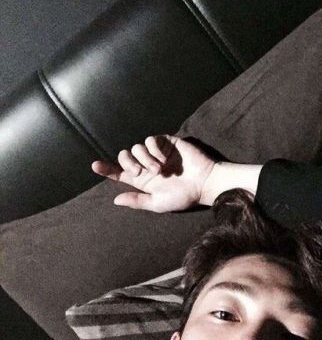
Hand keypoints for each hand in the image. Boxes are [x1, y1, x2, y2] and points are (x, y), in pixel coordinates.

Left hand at [91, 135, 215, 211]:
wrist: (203, 183)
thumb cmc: (183, 196)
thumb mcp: (158, 203)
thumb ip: (137, 201)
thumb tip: (115, 200)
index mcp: (143, 180)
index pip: (120, 173)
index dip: (107, 169)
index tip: (94, 166)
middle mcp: (146, 165)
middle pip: (125, 156)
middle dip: (127, 163)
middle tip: (139, 172)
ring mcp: (156, 153)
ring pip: (136, 147)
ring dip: (144, 159)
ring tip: (159, 169)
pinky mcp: (166, 143)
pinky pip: (151, 140)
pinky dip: (153, 149)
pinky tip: (163, 158)